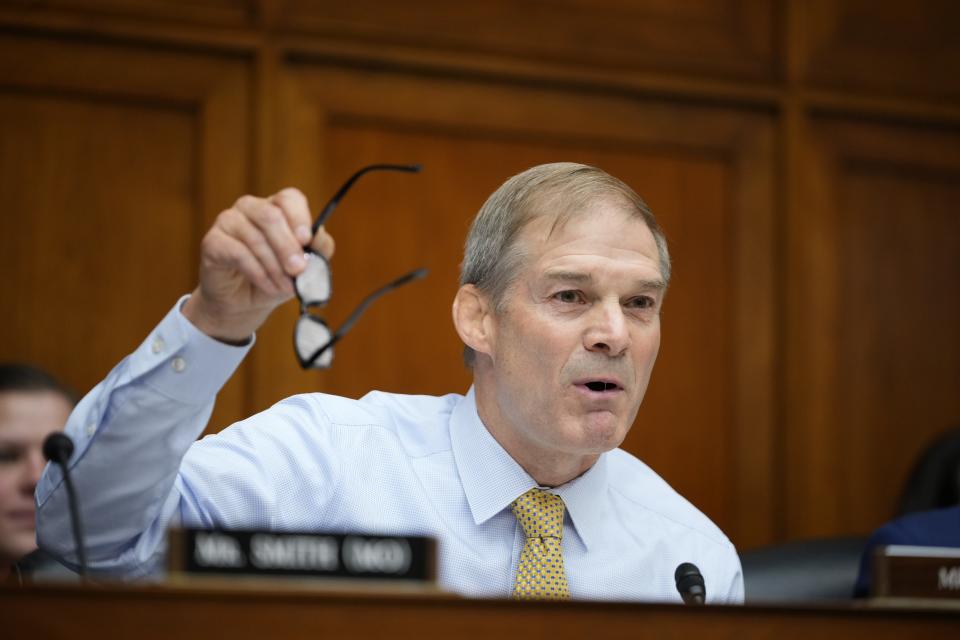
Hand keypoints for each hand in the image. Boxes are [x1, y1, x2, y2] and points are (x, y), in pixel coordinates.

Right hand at [182, 188, 334, 342]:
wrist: (244, 303)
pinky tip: (268, 286)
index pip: (289, 198)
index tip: (307, 240)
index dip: (299, 217)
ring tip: (285, 287)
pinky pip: (237, 253)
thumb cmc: (277, 277)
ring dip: (274, 267)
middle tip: (298, 270)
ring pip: (255, 237)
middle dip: (288, 246)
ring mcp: (228, 221)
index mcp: (276, 207)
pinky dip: (258, 272)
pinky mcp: (212, 241)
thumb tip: (319, 238)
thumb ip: (318, 250)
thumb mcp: (304, 267)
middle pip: (270, 216)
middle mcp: (250, 208)